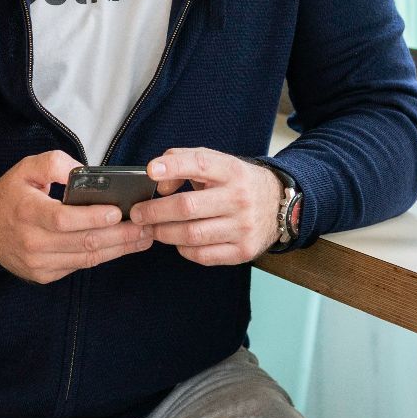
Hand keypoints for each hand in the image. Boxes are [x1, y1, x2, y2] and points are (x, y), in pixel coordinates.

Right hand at [0, 151, 152, 283]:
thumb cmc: (10, 195)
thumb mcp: (26, 168)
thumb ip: (54, 163)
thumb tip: (83, 171)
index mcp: (27, 212)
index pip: (63, 219)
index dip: (92, 217)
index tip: (117, 211)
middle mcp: (32, 242)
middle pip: (82, 242)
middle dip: (120, 235)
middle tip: (146, 226)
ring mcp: (38, 263)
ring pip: (86, 258)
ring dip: (119, 249)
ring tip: (143, 238)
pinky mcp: (44, 275)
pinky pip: (79, 266)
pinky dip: (102, 256)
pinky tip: (121, 247)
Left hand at [129, 147, 282, 265]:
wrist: (278, 206)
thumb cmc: (237, 183)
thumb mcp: (217, 163)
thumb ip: (184, 162)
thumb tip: (160, 184)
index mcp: (232, 171)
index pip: (200, 164)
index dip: (173, 166)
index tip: (151, 171)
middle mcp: (239, 198)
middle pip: (188, 207)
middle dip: (154, 212)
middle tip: (137, 214)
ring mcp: (243, 227)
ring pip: (192, 234)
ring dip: (164, 233)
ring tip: (151, 229)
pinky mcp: (243, 250)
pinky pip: (203, 255)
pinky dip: (183, 249)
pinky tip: (177, 241)